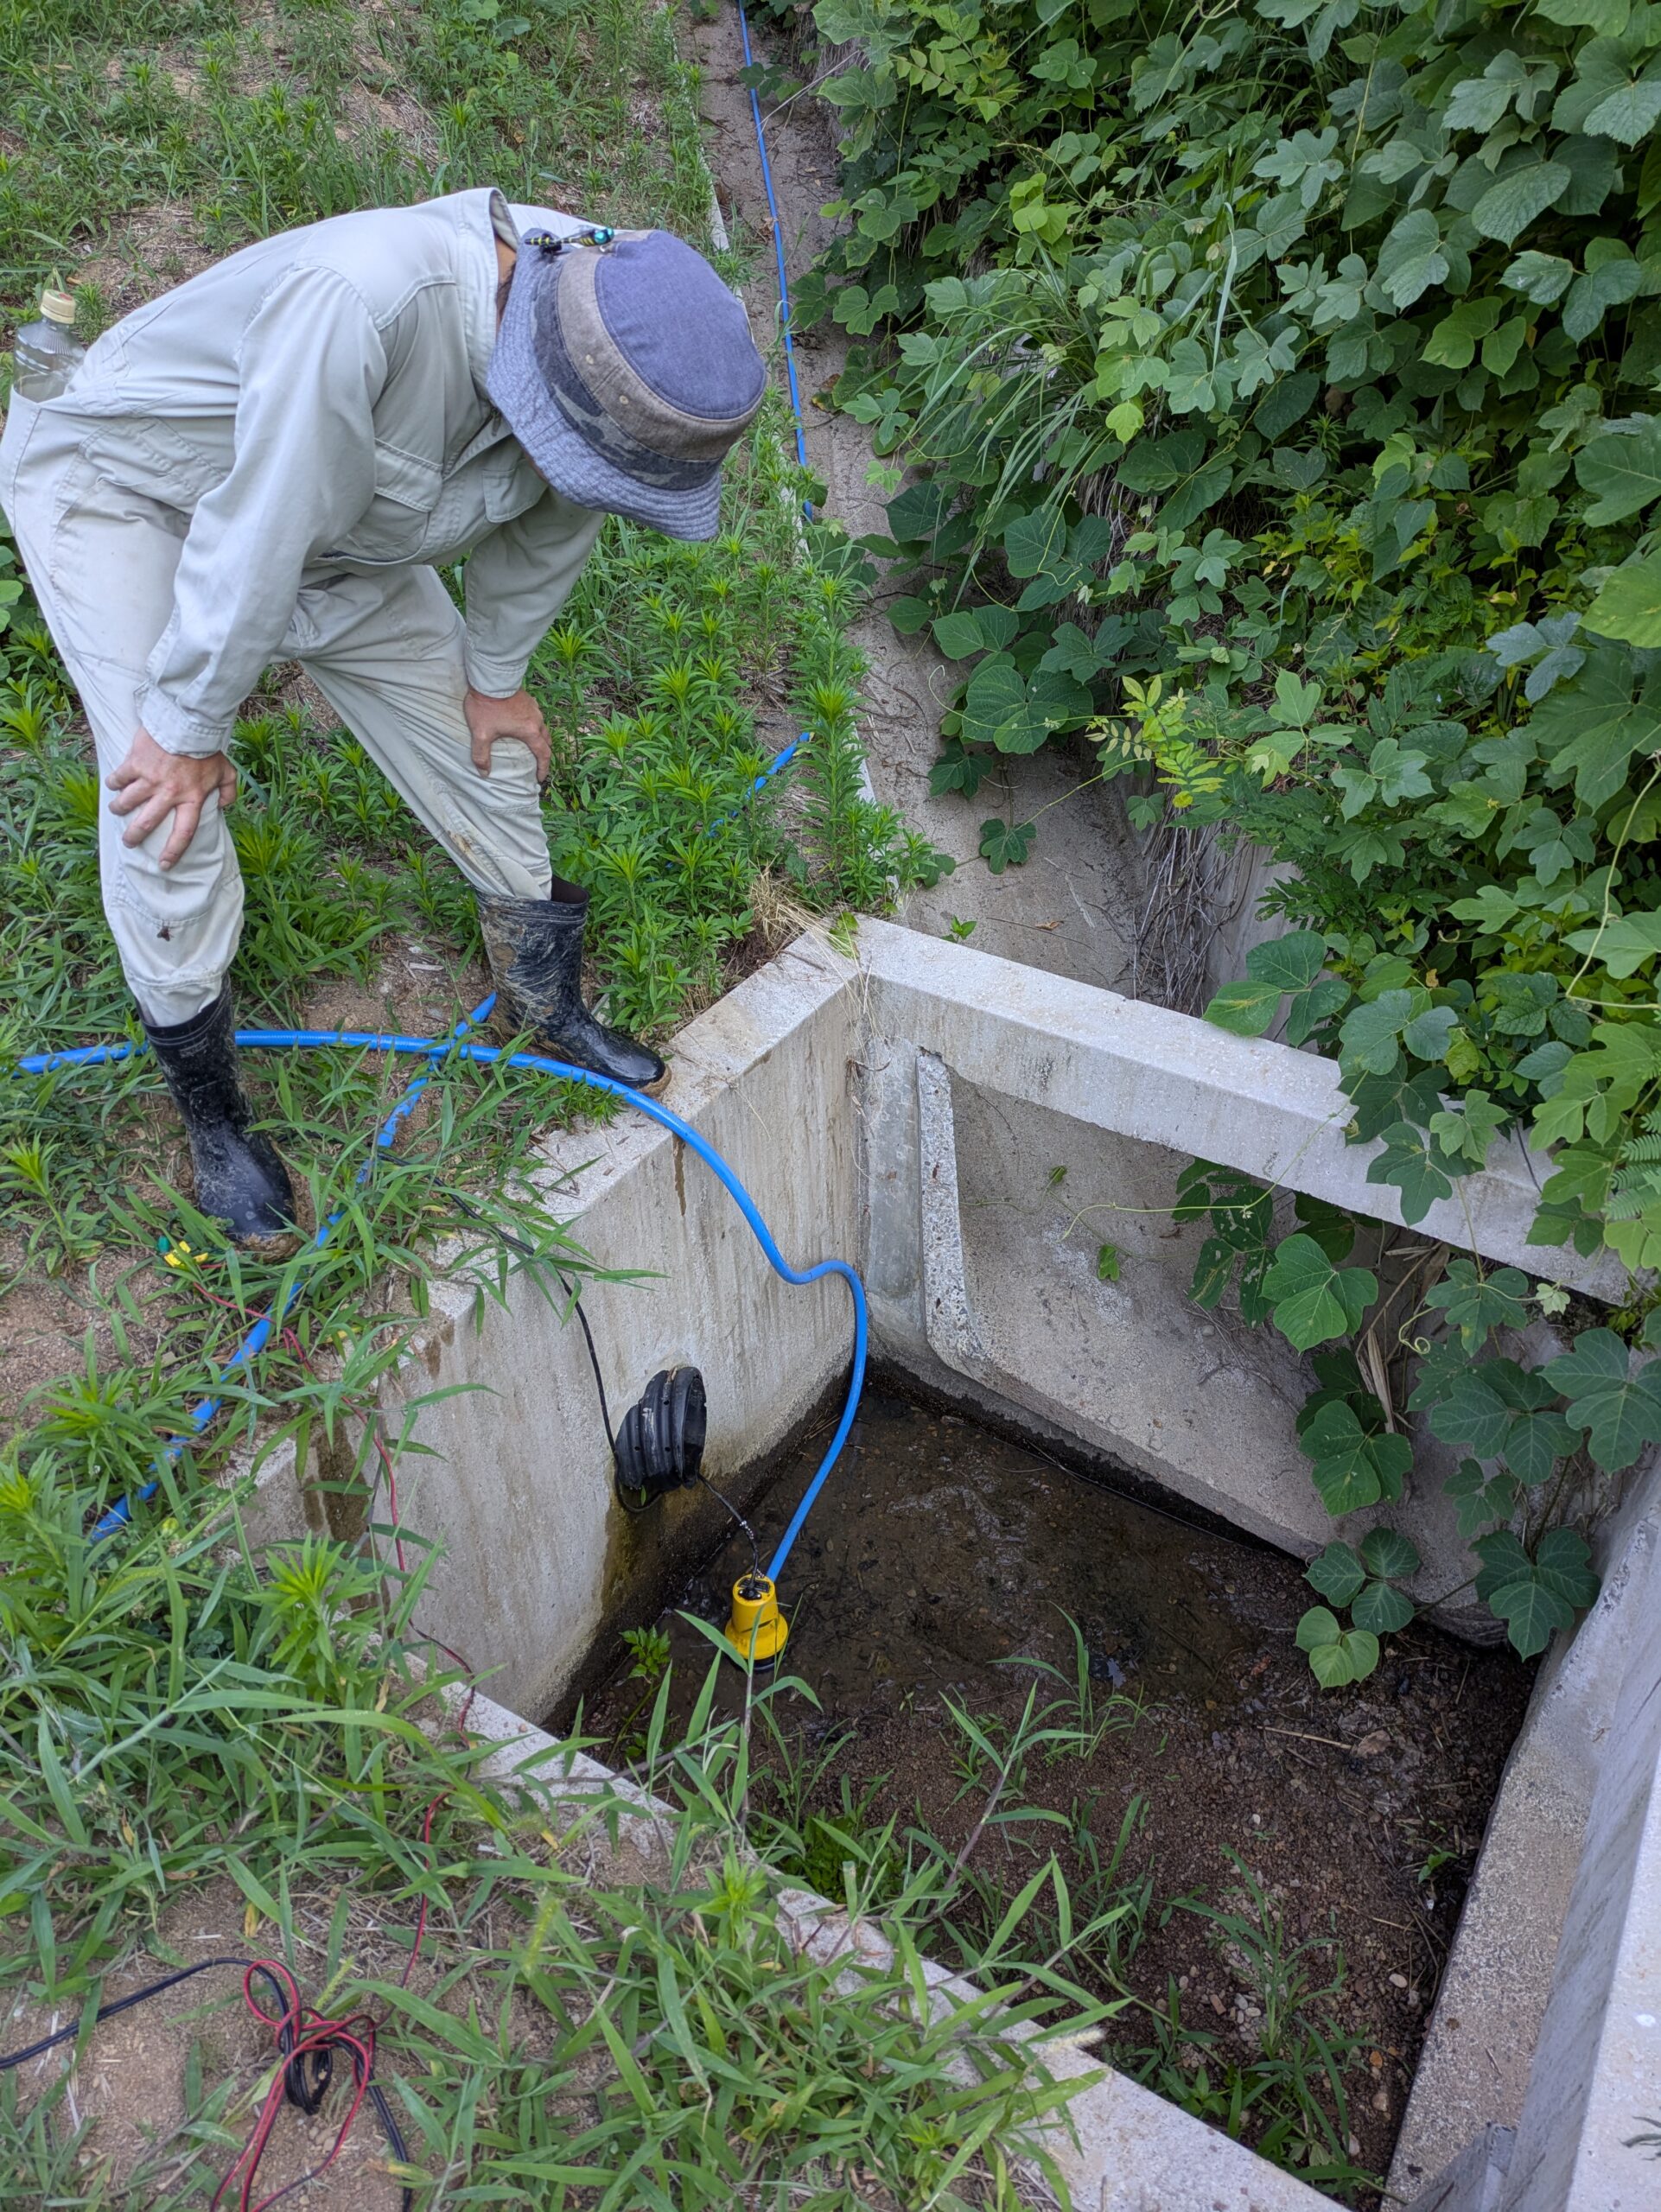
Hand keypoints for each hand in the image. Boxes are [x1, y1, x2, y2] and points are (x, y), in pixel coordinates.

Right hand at [106, 726, 237, 870]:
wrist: (187, 723)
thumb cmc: (207, 748)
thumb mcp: (227, 771)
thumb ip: (228, 791)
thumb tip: (223, 806)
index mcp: (192, 798)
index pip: (184, 832)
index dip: (173, 851)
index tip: (164, 864)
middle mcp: (169, 793)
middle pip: (147, 823)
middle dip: (134, 836)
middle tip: (129, 842)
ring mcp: (149, 779)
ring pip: (126, 802)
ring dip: (119, 809)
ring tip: (117, 811)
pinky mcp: (135, 763)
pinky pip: (118, 778)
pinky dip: (113, 783)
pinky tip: (113, 785)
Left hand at [465, 687, 549, 783]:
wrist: (489, 678)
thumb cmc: (487, 706)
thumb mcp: (481, 733)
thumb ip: (481, 755)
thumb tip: (484, 773)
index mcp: (530, 731)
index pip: (543, 754)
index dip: (543, 768)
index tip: (540, 777)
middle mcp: (536, 720)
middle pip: (547, 741)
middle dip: (544, 753)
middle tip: (538, 762)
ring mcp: (534, 708)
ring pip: (542, 727)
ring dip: (539, 738)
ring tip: (531, 743)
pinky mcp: (528, 699)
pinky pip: (535, 715)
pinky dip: (533, 725)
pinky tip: (523, 723)